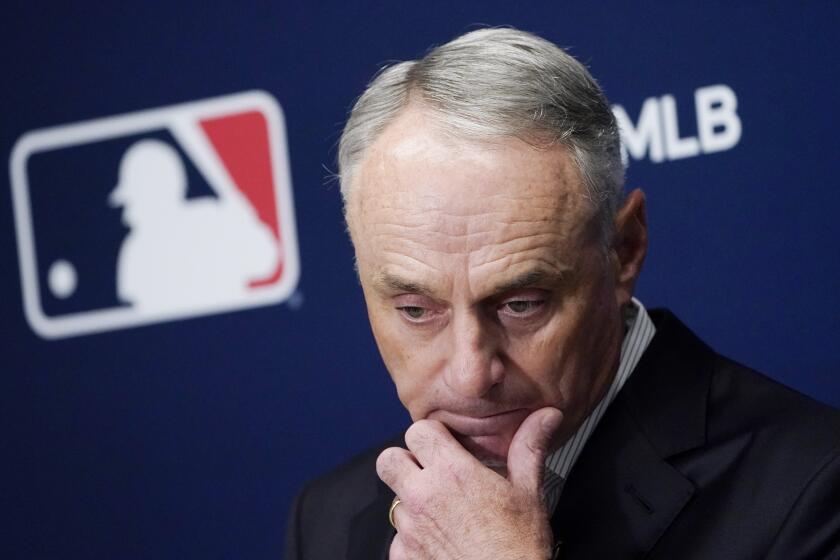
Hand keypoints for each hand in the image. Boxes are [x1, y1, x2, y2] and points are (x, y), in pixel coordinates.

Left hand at [376, 407, 562, 559]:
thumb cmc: (519, 548)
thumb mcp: (529, 492)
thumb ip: (529, 448)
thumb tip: (546, 416)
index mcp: (453, 472)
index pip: (418, 431)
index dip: (432, 436)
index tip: (446, 447)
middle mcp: (424, 495)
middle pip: (389, 459)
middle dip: (406, 462)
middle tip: (430, 473)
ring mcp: (409, 527)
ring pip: (393, 498)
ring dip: (411, 501)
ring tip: (442, 512)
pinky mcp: (403, 555)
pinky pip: (397, 537)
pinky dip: (413, 538)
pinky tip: (440, 541)